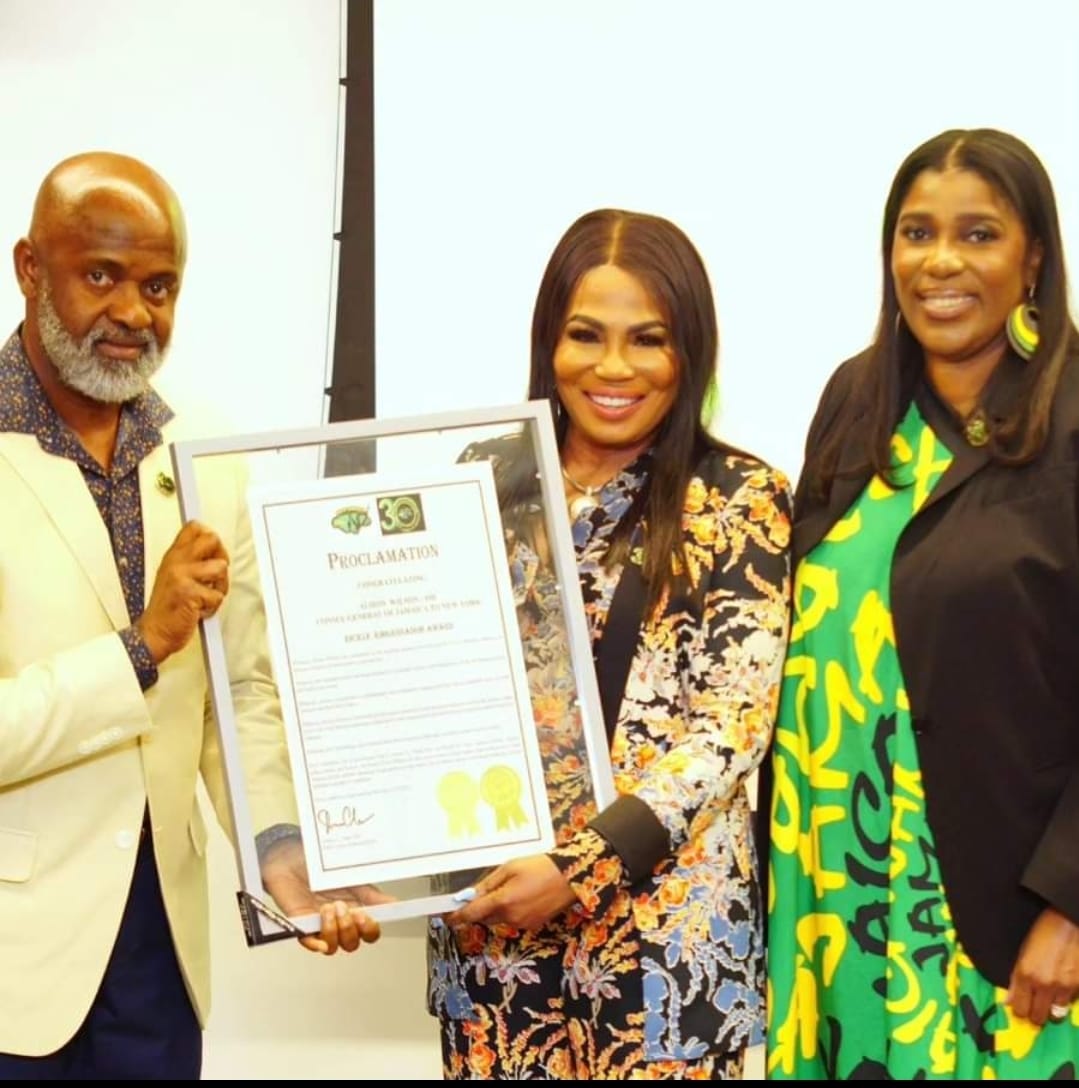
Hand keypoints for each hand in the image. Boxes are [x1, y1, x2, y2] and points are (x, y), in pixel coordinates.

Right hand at [138, 521, 229, 662]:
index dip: (209, 535)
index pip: (194, 527)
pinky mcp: (189, 593)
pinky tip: (198, 610)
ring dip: (219, 587)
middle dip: (221, 557)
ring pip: (221, 568)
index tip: (211, 552)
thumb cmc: (167, 608)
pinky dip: (212, 607)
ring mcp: (182, 576)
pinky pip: (218, 595)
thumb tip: (214, 546)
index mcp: (173, 556)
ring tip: (204, 597)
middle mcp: (176, 562)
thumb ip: (190, 560)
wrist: (154, 633)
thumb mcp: (173, 576)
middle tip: (214, 576)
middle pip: (212, 539)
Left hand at [260, 838, 389, 954]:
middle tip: (347, 909)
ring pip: (334, 946)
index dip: (371, 930)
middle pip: (352, 943)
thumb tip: (394, 904)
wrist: (290, 858)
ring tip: (329, 908)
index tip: (369, 917)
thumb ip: (371, 895)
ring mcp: (319, 926)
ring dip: (335, 930)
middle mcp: (338, 923)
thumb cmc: (318, 868)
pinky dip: (317, 944)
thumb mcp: (351, 878)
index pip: (368, 932)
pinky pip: (310, 943)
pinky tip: (320, 939)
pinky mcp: (300, 927)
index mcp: (354, 911)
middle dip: (352, 929)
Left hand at [445, 854, 575, 930]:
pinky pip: (513, 920)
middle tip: (484, 892)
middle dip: (481, 908)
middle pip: (485, 917)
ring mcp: (522, 924)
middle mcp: (510, 917)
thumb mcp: (510, 867)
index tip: (446, 917)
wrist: (570, 877)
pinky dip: (510, 911)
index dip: (457, 916)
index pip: (472, 913)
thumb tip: (471, 895)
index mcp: (503, 901)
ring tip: (510, 889)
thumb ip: (488, 883)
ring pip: (499, 919)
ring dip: (497, 909)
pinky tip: (522, 896)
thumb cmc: (539, 867)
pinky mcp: (532, 925)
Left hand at [1007, 906, 1078, 1025]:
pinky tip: (1063, 987)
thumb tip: (1009, 1001)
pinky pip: (1071, 1003)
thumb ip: (1016, 979)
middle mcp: (1045, 984)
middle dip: (1035, 1013)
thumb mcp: (1023, 953)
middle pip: (1038, 1017)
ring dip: (1052, 1008)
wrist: (1070, 922)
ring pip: (1056, 1014)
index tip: (1021, 1005)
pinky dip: (1066, 1000)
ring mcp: (1065, 987)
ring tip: (1050, 996)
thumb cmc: (1043, 932)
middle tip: (1035, 1004)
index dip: (1020, 1009)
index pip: (1020, 1009)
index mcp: (1026, 974)